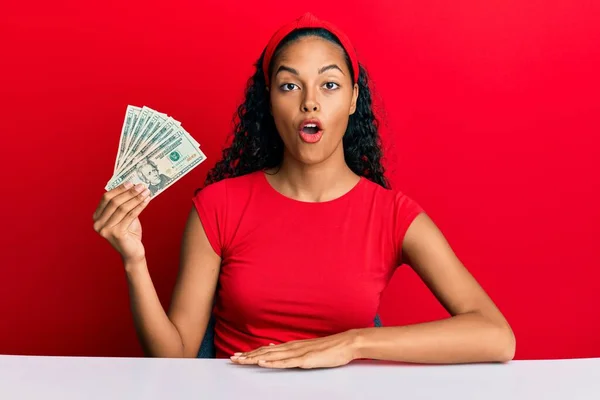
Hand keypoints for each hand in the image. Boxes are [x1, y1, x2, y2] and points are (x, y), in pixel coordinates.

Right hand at [93, 182, 151, 262]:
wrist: (132, 252)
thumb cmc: (129, 233)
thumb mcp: (124, 216)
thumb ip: (124, 204)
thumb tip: (134, 186)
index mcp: (97, 217)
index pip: (106, 198)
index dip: (119, 189)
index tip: (131, 182)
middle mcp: (98, 224)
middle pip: (114, 202)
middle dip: (129, 192)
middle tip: (141, 185)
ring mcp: (106, 230)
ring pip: (123, 208)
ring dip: (136, 198)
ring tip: (146, 191)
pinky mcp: (117, 234)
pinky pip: (130, 215)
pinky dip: (140, 206)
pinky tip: (147, 201)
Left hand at [230, 330, 360, 368]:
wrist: (345, 343)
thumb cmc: (329, 348)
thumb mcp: (307, 350)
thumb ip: (291, 351)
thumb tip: (275, 349)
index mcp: (291, 346)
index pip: (266, 349)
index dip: (251, 353)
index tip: (238, 356)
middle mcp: (291, 347)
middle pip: (265, 352)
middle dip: (247, 356)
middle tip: (232, 359)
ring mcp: (297, 353)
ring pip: (272, 356)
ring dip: (255, 358)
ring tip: (241, 360)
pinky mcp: (305, 359)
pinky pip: (286, 362)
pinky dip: (273, 362)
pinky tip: (263, 362)